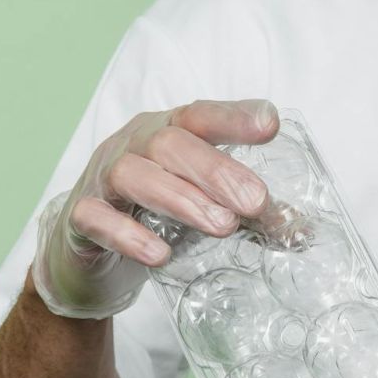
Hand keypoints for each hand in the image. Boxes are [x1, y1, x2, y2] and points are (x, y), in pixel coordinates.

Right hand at [31, 99, 278, 318]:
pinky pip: (98, 220)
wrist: (83, 260)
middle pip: (171, 144)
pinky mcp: (79, 219)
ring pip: (134, 175)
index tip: (270, 125)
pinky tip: (159, 255)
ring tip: (222, 228)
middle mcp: (132, 147)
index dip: (233, 118)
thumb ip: (242, 214)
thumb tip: (299, 229)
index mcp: (165, 136)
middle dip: (217, 171)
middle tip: (256, 202)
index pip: (200, 117)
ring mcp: (101, 181)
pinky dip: (128, 234)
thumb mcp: (197, 211)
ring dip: (181, 199)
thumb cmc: (148, 222)